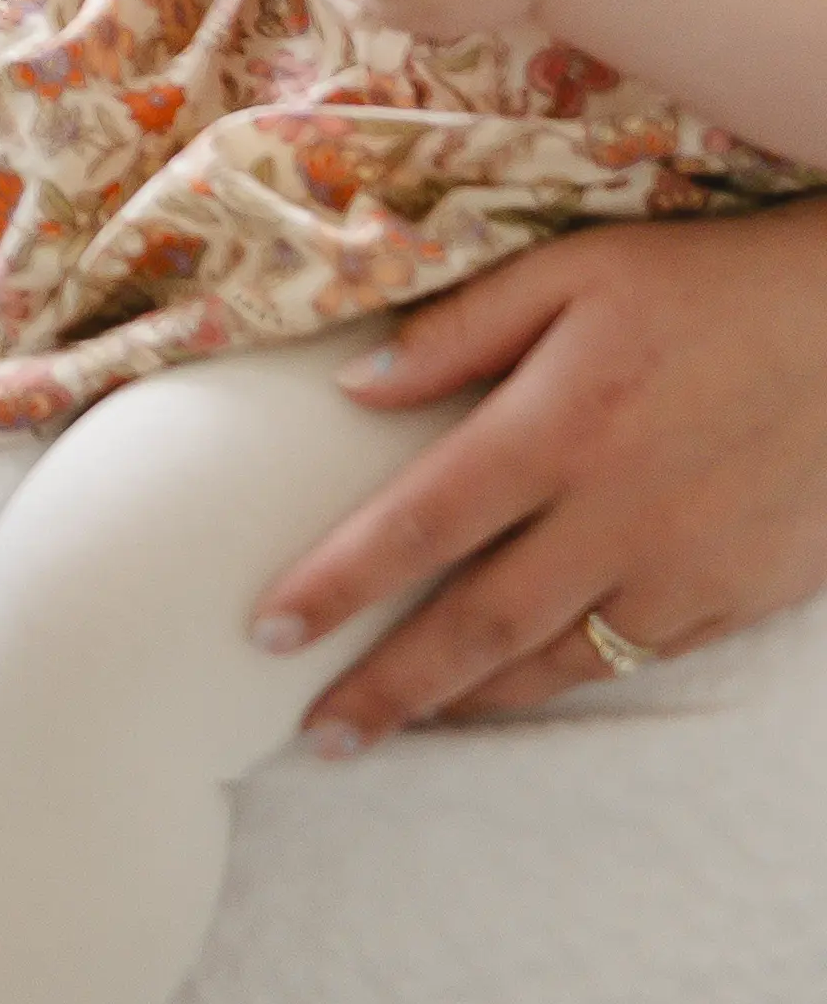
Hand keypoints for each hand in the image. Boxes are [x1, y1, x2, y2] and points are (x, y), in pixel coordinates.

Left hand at [257, 198, 826, 740]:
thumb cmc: (709, 284)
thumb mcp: (577, 268)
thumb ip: (461, 328)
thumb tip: (354, 388)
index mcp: (560, 427)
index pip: (420, 525)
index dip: (338, 586)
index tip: (267, 630)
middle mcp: (615, 516)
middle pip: (476, 626)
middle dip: (387, 690)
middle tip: (314, 735)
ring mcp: (682, 571)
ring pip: (552, 665)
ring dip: (466, 705)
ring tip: (395, 730)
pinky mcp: (736, 600)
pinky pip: (632, 662)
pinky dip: (560, 685)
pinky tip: (513, 691)